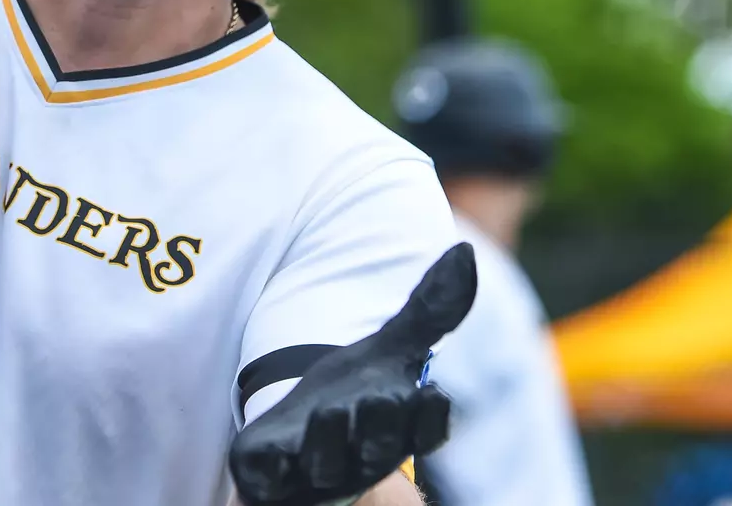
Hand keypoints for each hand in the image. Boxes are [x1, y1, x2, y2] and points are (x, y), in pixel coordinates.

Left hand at [229, 243, 477, 505]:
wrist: (297, 449)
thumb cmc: (351, 397)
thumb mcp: (386, 351)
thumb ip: (428, 312)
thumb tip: (464, 249)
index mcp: (395, 429)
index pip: (427, 432)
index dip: (431, 418)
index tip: (433, 392)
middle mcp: (361, 457)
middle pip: (381, 447)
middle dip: (381, 421)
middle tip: (377, 397)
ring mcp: (315, 474)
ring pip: (326, 465)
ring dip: (329, 439)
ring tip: (330, 411)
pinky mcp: (268, 482)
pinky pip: (267, 479)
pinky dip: (269, 463)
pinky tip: (270, 451)